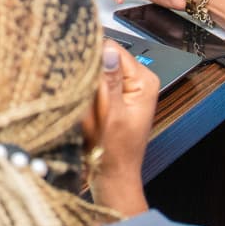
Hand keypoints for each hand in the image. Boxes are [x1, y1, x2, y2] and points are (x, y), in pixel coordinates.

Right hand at [90, 40, 156, 215]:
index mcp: (144, 81)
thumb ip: (109, 81)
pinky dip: (86, 92)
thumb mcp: (110, 115)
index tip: (81, 75)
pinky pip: (94, 83)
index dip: (92, 59)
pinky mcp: (114, 96)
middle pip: (104, 58)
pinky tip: (84, 107)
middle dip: (89, 73)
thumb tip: (106, 50)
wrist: (112, 176)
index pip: (112, 48)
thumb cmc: (114, 153)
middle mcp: (137, 80)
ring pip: (97, 70)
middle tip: (84, 97)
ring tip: (84, 105)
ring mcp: (125, 88)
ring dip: (86, 84)